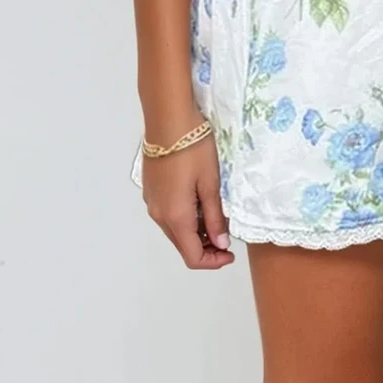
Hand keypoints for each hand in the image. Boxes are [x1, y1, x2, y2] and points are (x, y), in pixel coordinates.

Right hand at [141, 131, 234, 268]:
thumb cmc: (194, 149)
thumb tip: (221, 244)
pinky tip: (198, 202)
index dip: (214, 262)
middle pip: (182, 246)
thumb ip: (215, 218)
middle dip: (206, 248)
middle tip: (227, 235)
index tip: (231, 253)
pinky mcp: (151, 191)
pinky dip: (185, 218)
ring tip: (216, 216)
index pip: (193, 257)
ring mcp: (152, 203)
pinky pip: (168, 215)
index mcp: (175, 217)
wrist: (168, 119)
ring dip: (195, 233)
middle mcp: (159, 215)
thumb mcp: (211, 184)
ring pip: (175, 231)